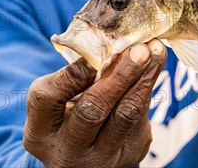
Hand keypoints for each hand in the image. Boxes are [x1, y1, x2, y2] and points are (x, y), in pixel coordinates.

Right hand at [23, 40, 166, 167]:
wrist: (91, 156)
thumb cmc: (70, 116)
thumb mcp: (60, 102)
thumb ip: (75, 79)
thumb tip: (110, 41)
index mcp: (41, 132)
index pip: (48, 98)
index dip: (73, 73)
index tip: (97, 50)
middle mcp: (68, 149)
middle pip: (93, 109)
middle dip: (119, 75)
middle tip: (139, 49)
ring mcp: (102, 156)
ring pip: (126, 113)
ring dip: (143, 77)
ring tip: (154, 50)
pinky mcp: (130, 152)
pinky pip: (142, 115)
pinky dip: (149, 85)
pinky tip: (156, 63)